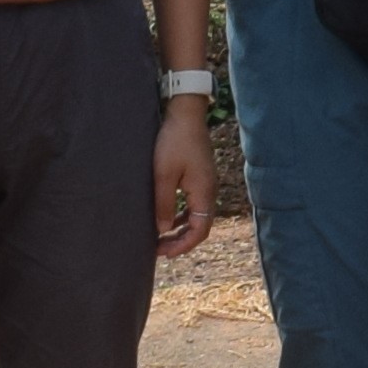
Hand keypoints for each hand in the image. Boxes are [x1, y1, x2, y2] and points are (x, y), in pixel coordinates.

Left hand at [150, 96, 213, 260]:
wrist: (186, 114)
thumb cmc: (173, 142)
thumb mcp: (163, 175)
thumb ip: (164, 205)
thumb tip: (163, 231)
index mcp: (203, 193)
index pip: (200, 230)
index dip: (183, 246)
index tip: (164, 253)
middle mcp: (209, 191)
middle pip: (201, 226)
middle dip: (181, 241)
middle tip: (159, 249)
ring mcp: (206, 183)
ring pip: (197, 216)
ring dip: (181, 229)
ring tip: (162, 237)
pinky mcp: (200, 176)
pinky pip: (194, 204)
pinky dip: (182, 215)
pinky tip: (168, 216)